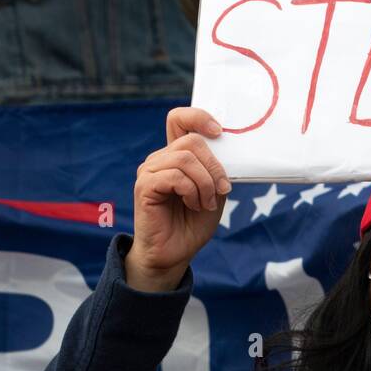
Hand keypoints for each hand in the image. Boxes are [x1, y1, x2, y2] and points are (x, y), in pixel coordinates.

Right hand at [129, 108, 230, 289]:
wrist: (175, 253)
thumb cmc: (193, 222)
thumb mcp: (215, 191)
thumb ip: (216, 169)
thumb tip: (226, 148)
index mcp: (177, 155)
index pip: (180, 118)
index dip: (199, 117)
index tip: (219, 132)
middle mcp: (161, 158)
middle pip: (191, 140)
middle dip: (214, 165)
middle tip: (222, 189)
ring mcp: (150, 171)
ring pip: (185, 158)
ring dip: (205, 183)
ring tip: (206, 203)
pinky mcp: (144, 186)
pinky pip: (174, 176)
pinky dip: (191, 191)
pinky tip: (193, 204)